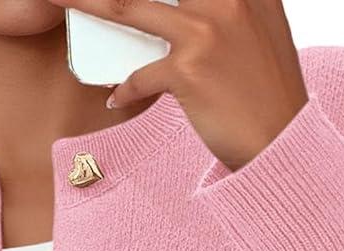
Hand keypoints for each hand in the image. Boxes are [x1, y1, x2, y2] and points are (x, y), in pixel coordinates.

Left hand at [49, 0, 308, 168]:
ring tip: (60, 0)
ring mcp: (206, 31)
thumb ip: (232, 6)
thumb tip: (187, 5)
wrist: (283, 144)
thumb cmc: (268, 95)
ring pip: (129, 8)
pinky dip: (125, 88)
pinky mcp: (189, 70)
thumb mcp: (262, 31)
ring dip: (87, 3)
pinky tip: (116, 97)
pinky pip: (140, 75)